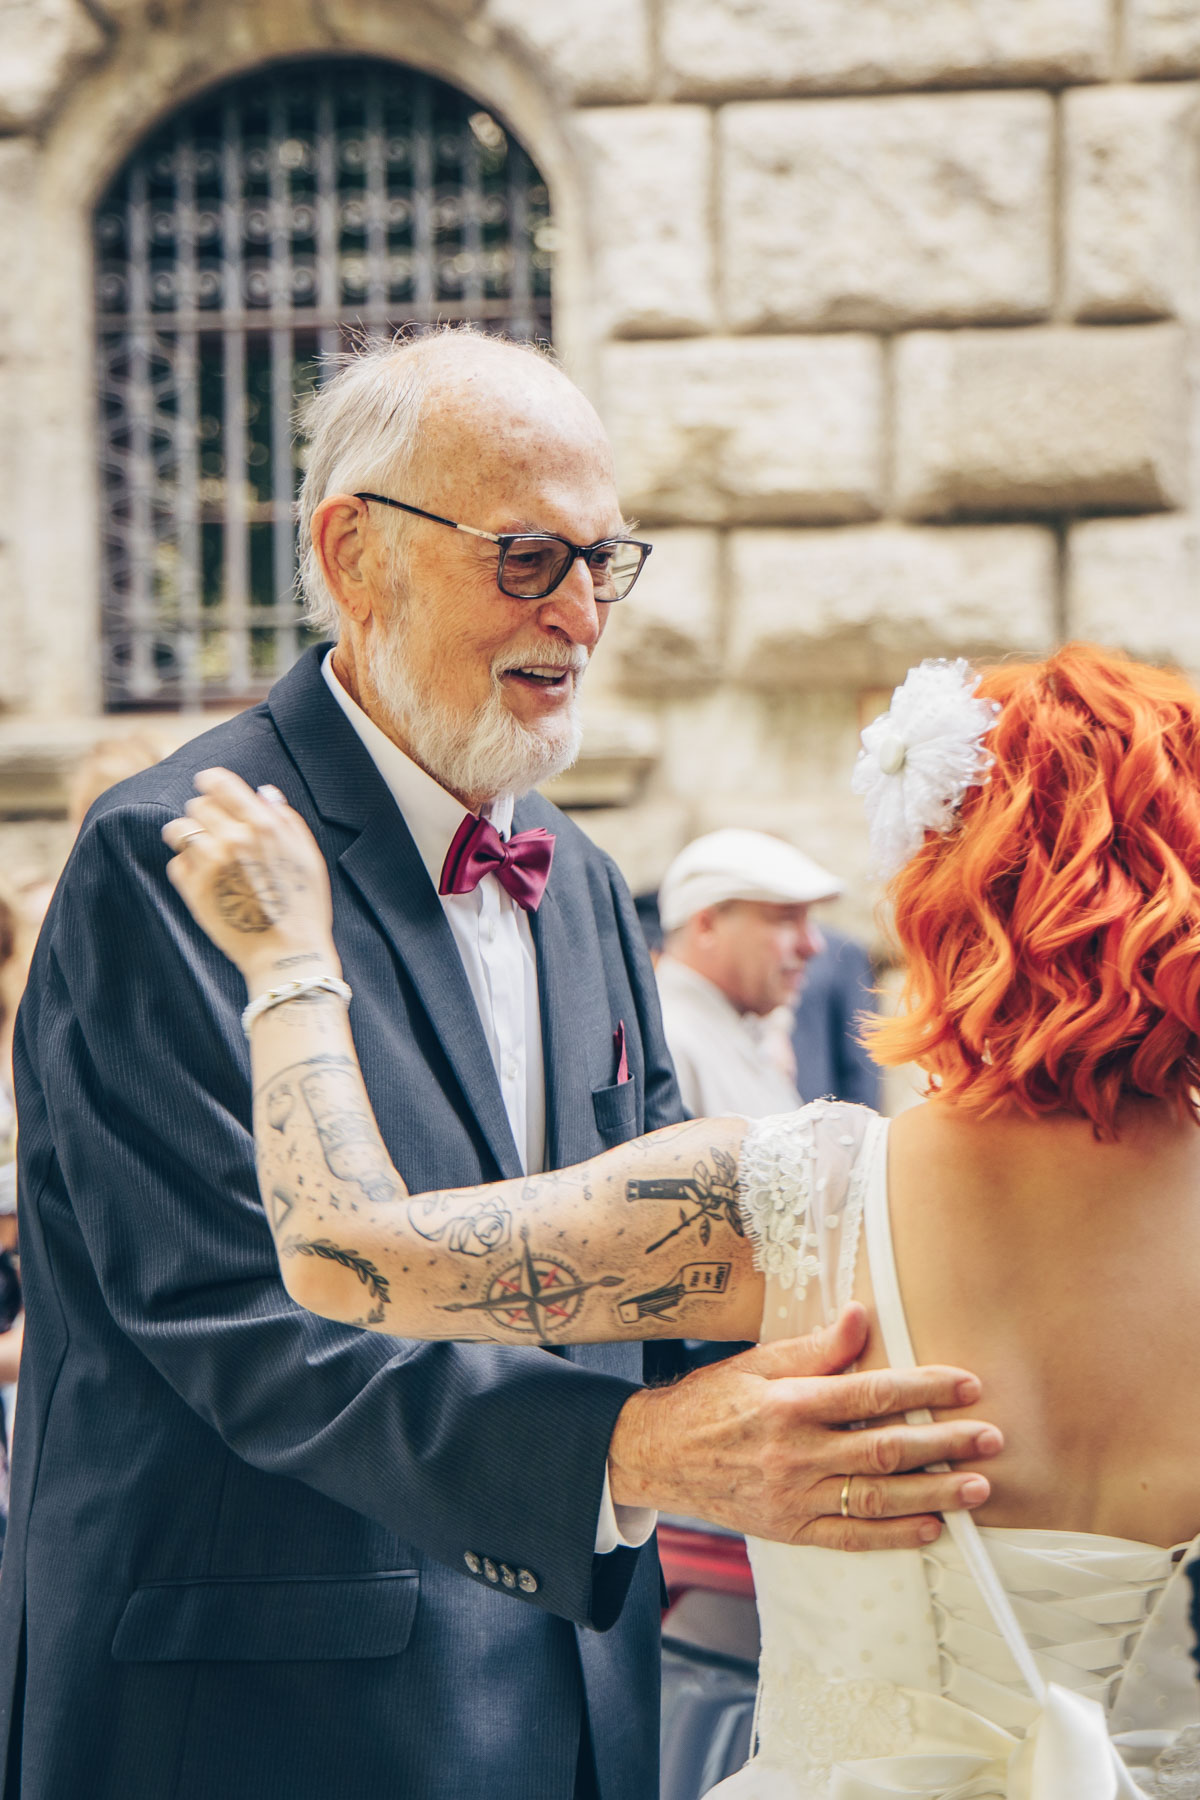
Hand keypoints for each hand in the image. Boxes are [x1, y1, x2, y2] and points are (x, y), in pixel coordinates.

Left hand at [162, 768, 338, 989]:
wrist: (288, 953)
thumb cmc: (304, 905)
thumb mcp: (308, 856)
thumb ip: (286, 819)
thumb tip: (263, 793)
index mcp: (263, 824)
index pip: (220, 783)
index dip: (211, 782)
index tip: (207, 786)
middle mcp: (233, 838)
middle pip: (198, 805)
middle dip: (205, 815)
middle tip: (216, 833)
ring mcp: (210, 864)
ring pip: (178, 829)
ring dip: (188, 837)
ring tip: (202, 853)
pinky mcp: (193, 889)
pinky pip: (175, 863)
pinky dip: (186, 868)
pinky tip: (206, 881)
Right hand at [608, 1304, 1001, 1550]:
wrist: (658, 1455)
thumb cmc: (711, 1401)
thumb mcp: (756, 1362)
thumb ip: (814, 1347)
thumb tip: (861, 1316)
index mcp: (790, 1404)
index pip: (872, 1394)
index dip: (925, 1388)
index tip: (967, 1385)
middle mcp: (796, 1454)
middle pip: (886, 1449)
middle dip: (946, 1443)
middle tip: (991, 1438)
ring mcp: (794, 1497)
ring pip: (877, 1498)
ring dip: (934, 1493)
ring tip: (978, 1487)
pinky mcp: (790, 1530)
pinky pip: (851, 1538)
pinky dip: (895, 1536)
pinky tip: (932, 1528)